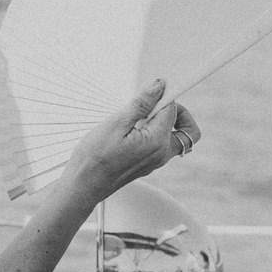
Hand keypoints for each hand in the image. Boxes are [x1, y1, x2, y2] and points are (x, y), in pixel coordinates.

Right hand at [64, 79, 201, 202]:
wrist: (84, 185)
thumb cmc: (94, 157)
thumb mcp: (116, 123)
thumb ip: (141, 104)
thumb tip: (159, 86)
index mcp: (157, 141)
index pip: (173, 110)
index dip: (163, 96)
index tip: (149, 91)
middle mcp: (162, 153)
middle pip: (187, 129)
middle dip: (177, 112)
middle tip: (155, 104)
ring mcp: (156, 161)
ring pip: (175, 138)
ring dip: (165, 123)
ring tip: (138, 117)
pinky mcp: (148, 164)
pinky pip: (162, 146)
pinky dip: (155, 133)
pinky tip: (132, 130)